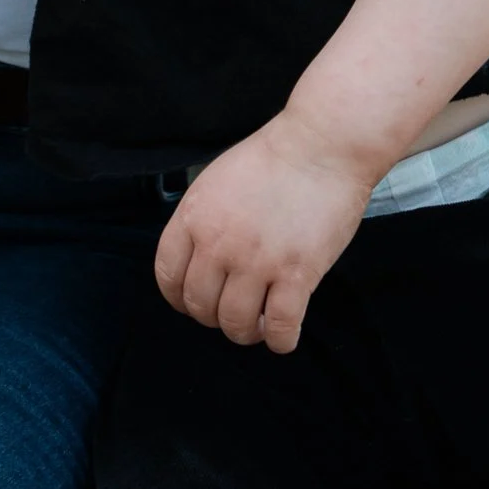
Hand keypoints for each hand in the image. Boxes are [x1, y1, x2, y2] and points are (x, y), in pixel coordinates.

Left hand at [153, 112, 376, 354]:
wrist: (321, 147)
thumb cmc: (272, 159)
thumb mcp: (215, 181)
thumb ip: (201, 221)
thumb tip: (196, 259)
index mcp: (194, 218)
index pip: (167, 276)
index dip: (178, 298)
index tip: (192, 302)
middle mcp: (218, 244)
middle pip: (199, 306)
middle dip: (212, 316)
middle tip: (232, 311)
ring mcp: (256, 262)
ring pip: (235, 325)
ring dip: (245, 332)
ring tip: (257, 323)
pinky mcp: (296, 275)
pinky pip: (279, 328)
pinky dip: (279, 341)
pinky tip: (283, 334)